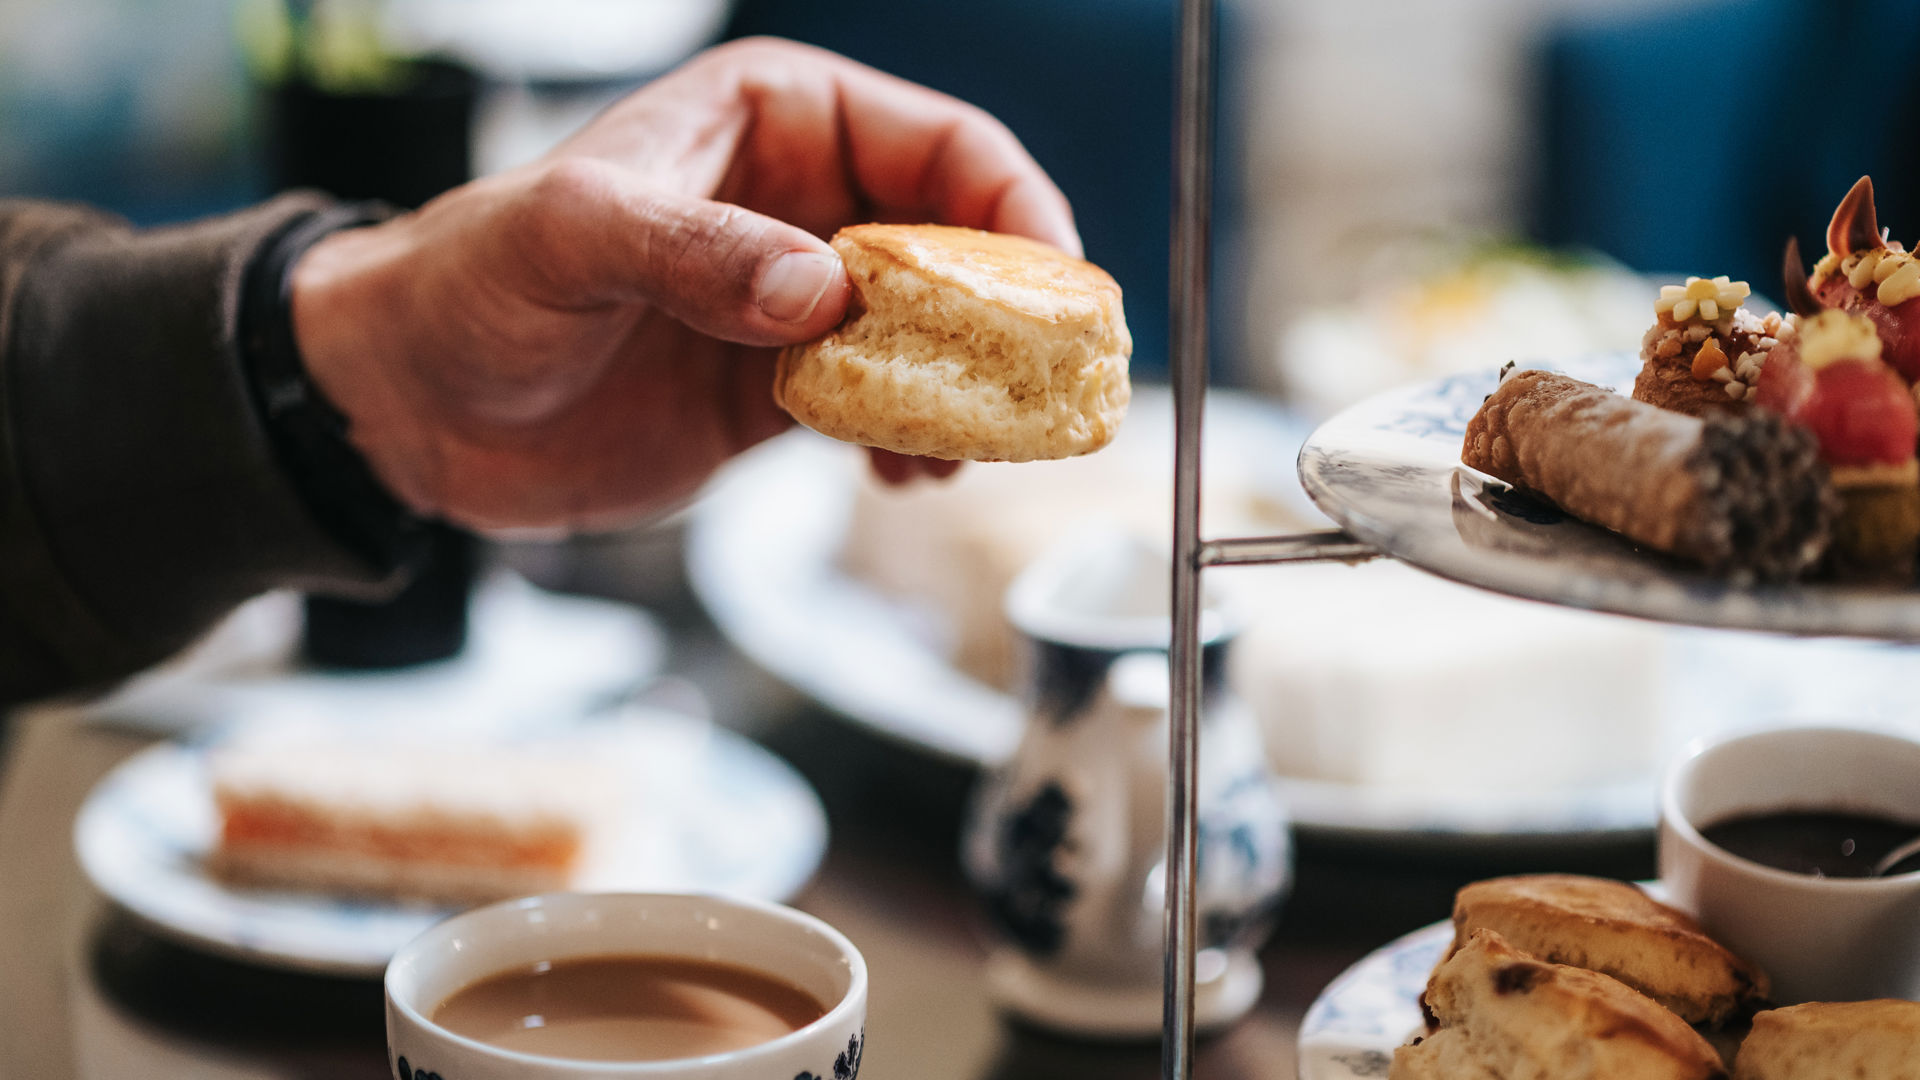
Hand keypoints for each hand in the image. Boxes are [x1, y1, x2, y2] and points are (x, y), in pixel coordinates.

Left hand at [288, 38, 1078, 531]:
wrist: (411, 405)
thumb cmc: (471, 282)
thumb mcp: (571, 238)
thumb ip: (695, 251)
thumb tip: (823, 291)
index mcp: (777, 121)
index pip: (942, 146)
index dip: (1013, 210)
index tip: (1049, 287)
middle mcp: (806, 206)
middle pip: (962, 249)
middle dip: (1010, 315)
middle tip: (1038, 385)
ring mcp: (799, 306)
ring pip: (938, 339)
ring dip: (972, 392)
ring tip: (966, 446)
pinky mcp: (782, 393)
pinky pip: (885, 410)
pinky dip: (916, 442)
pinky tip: (907, 475)